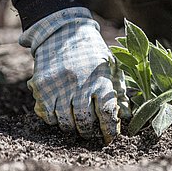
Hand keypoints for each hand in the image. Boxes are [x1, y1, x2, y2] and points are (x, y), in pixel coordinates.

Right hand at [19, 7, 125, 142]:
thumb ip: (119, 92)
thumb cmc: (93, 53)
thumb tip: (128, 117)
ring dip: (72, 128)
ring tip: (77, 125)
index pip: (106, 113)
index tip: (110, 138)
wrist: (64, 32)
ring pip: (65, 121)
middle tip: (91, 133)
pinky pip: (48, 115)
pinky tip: (61, 116)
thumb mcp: (111, 68)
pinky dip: (55, 120)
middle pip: (84, 121)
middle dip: (89, 132)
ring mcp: (59, 84)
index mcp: (100, 79)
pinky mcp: (42, 85)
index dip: (109, 130)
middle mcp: (80, 83)